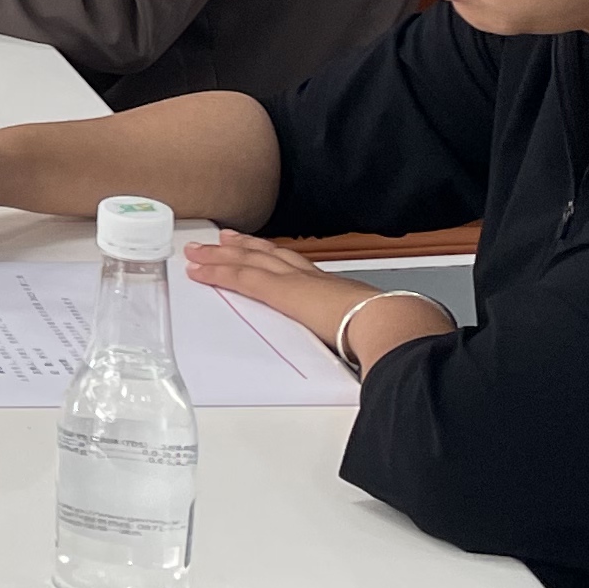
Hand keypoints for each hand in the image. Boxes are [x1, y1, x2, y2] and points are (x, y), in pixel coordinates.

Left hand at [184, 229, 409, 358]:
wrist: (389, 321)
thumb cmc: (388, 329)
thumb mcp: (370, 328)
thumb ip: (360, 333)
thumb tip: (367, 349)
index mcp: (332, 286)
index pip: (297, 265)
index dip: (275, 255)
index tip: (261, 249)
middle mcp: (310, 277)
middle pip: (268, 255)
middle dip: (243, 246)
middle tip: (221, 238)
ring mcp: (293, 281)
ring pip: (248, 261)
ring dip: (221, 255)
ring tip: (200, 250)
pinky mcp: (279, 293)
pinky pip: (239, 279)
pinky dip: (216, 273)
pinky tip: (198, 271)